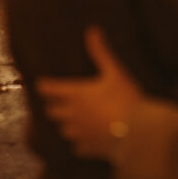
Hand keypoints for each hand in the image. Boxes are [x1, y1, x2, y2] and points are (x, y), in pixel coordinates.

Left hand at [37, 27, 141, 158]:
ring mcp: (78, 134)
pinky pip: (76, 146)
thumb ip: (101, 52)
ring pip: (62, 129)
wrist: (137, 132)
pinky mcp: (87, 148)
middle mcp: (72, 115)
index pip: (49, 89)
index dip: (44, 86)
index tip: (40, 84)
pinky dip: (79, 142)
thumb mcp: (115, 71)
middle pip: (52, 111)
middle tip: (57, 100)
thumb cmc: (126, 98)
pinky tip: (86, 139)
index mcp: (76, 94)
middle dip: (53, 105)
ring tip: (71, 119)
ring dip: (65, 123)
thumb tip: (92, 30)